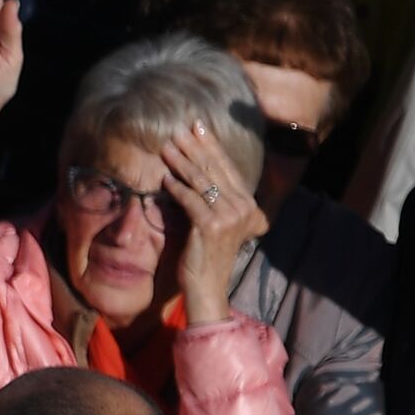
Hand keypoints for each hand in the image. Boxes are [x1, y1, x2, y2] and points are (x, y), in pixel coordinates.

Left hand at [161, 123, 267, 324]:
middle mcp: (244, 209)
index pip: (228, 169)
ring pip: (202, 182)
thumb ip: (217, 201)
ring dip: (182, 162)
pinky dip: (176, 188)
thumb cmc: (208, 256)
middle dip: (195, 147)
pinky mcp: (212, 226)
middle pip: (215, 170)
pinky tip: (164, 178)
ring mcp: (230, 218)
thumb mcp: (218, 224)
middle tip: (179, 130)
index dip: (212, 146)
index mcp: (250, 207)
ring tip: (167, 147)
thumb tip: (199, 171)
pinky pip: (190, 200)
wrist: (208, 286)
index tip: (198, 127)